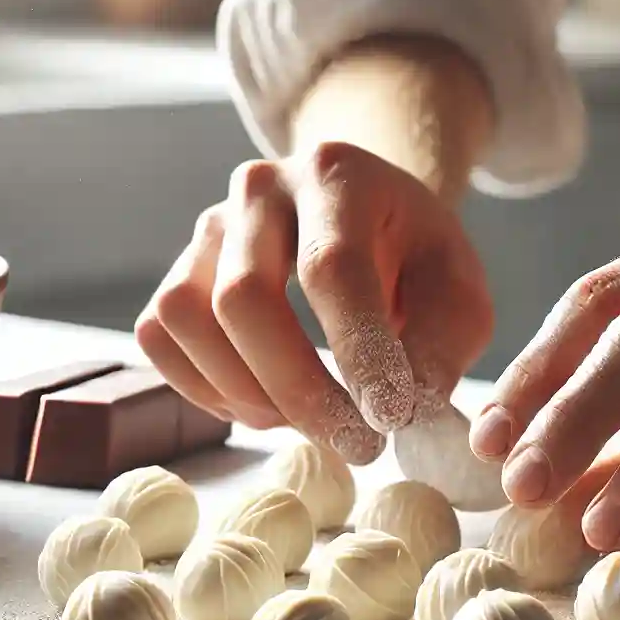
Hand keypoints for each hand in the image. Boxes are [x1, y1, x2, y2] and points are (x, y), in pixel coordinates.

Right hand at [135, 142, 493, 463]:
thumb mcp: (457, 291)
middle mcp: (258, 189)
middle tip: (357, 446)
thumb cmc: (413, 258)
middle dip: (299, 389)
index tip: (390, 419)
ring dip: (250, 394)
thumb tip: (407, 407)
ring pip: (190, 320)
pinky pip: (162, 340)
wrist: (366, 219)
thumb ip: (442, 345)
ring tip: (314, 420)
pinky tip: (267, 405)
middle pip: (244, 296)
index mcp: (336, 174)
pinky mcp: (177, 272)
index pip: (332, 267)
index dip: (357, 349)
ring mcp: (206, 229)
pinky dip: (209, 390)